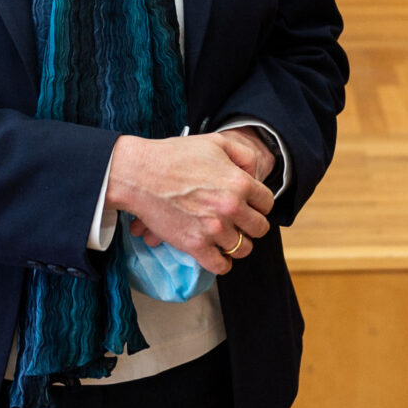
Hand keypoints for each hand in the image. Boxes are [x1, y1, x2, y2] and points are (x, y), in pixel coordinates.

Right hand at [105, 134, 272, 276]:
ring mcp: (213, 229)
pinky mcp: (194, 245)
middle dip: (251, 225)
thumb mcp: (216, 142)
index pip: (267, 203)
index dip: (259, 203)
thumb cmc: (175, 155)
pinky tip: (217, 254)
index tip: (249, 205)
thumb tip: (255, 174)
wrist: (139, 174)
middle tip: (239, 221)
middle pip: (260, 229)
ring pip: (243, 249)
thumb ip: (243, 155)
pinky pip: (221, 266)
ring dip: (237, 244)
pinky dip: (222, 263)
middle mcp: (230, 208)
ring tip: (227, 237)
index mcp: (239, 182)